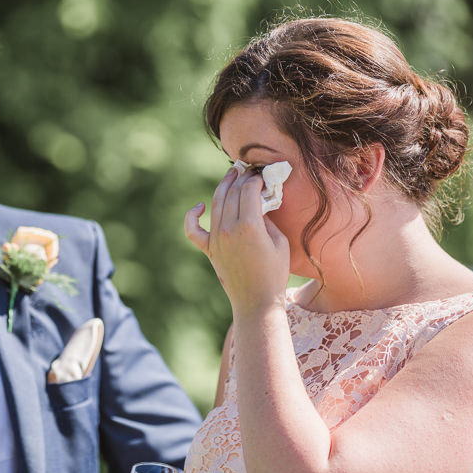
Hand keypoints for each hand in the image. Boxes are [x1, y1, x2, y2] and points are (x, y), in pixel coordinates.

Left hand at [185, 167, 289, 314]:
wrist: (257, 302)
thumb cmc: (274, 273)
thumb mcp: (279, 241)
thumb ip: (267, 218)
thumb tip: (259, 202)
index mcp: (250, 226)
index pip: (249, 189)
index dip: (256, 178)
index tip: (262, 175)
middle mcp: (229, 229)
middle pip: (232, 192)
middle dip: (241, 178)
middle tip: (248, 170)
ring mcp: (216, 239)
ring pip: (215, 203)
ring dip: (223, 186)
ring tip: (230, 176)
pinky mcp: (209, 250)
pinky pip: (193, 230)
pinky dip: (193, 215)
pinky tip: (199, 206)